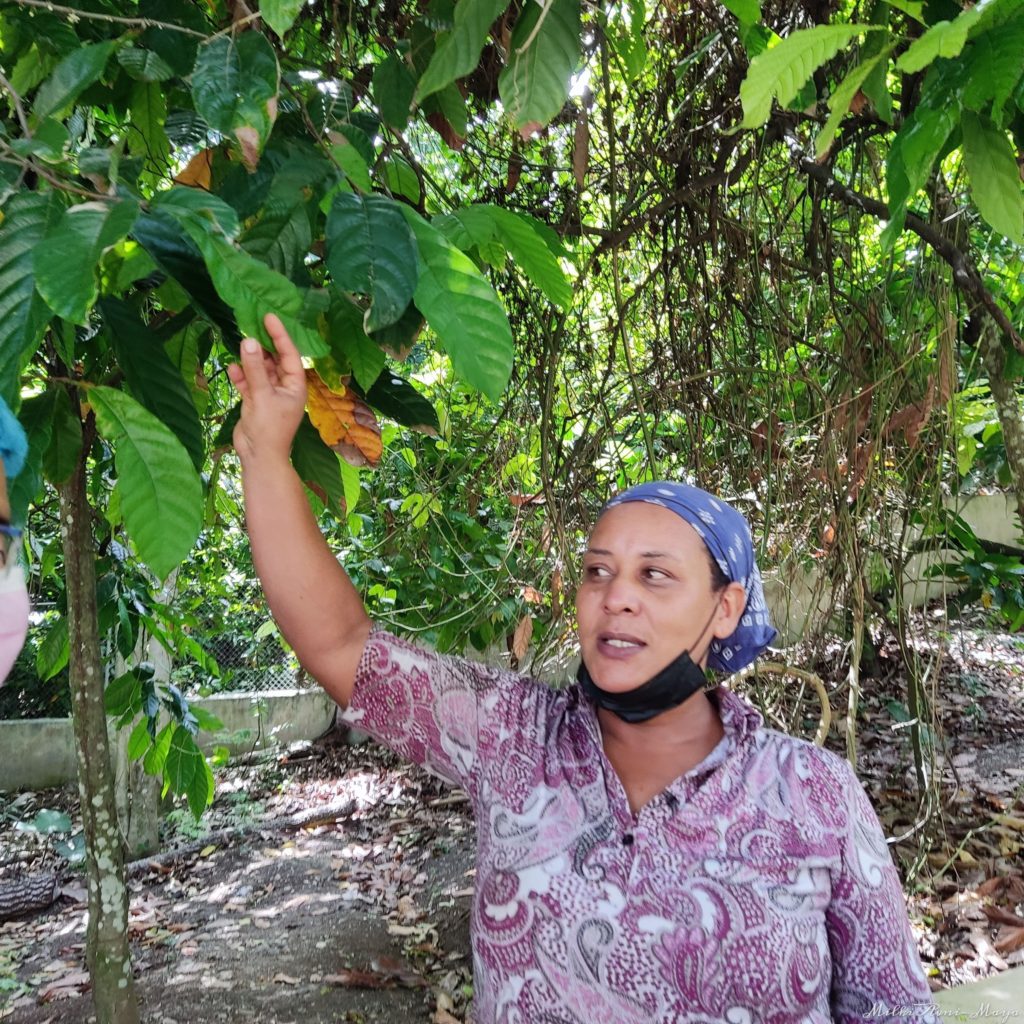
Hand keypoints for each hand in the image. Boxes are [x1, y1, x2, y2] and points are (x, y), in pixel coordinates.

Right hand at [226, 314, 306, 465]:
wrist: (258, 456)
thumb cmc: (269, 428)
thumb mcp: (262, 395)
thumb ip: (255, 368)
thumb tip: (249, 341)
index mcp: (295, 385)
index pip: (289, 354)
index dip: (280, 335)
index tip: (269, 316)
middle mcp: (284, 387)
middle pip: (274, 359)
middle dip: (263, 344)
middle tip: (250, 322)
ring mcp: (269, 394)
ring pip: (260, 370)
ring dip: (250, 358)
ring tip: (239, 340)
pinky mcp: (255, 401)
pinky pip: (249, 382)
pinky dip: (241, 375)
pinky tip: (232, 366)